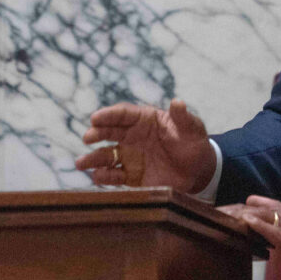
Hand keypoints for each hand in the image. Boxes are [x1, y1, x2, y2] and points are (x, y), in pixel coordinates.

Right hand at [74, 99, 215, 192]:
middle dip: (97, 133)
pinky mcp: (132, 176)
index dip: (109, 115)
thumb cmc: (195, 146)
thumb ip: (183, 118)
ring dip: (94, 158)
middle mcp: (134, 136)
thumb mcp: (192, 130)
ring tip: (81, 163)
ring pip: (107, 155)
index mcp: (146, 120)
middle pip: (111, 132)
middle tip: (87, 137)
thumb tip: (178, 102)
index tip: (95, 118)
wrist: (199, 173)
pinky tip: (97, 177)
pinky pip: (115, 175)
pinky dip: (105, 176)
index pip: (124, 114)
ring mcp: (131, 156)